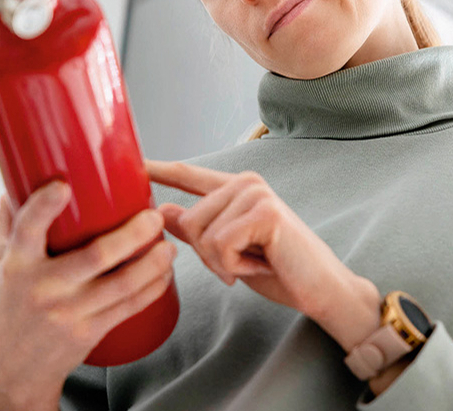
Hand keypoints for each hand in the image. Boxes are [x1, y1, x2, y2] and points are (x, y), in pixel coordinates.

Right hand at [0, 182, 176, 410]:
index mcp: (18, 263)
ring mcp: (68, 312)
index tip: (62, 185)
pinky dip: (152, 288)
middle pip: (95, 256)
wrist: (14, 367)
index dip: (44, 207)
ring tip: (168, 247)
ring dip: (153, 263)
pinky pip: (128, 307)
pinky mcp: (88, 332)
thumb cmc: (11, 305)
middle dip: (132, 235)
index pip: (27, 230)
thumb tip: (15, 181)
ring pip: (121, 284)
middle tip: (153, 217)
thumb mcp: (1, 263)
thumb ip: (11, 222)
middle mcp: (43, 287)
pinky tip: (165, 273)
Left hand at [145, 160, 380, 351]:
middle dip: (206, 255)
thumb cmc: (278, 270)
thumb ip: (197, 230)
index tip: (132, 162)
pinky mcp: (265, 212)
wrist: (321, 290)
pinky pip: (220, 244)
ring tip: (255, 262)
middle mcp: (246, 182)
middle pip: (188, 219)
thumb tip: (161, 210)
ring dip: (223, 262)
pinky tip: (261, 264)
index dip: (158, 169)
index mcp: (236, 189)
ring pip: (202, 234)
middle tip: (241, 263)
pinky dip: (234, 266)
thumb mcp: (228, 252)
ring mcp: (256, 193)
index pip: (189, 175)